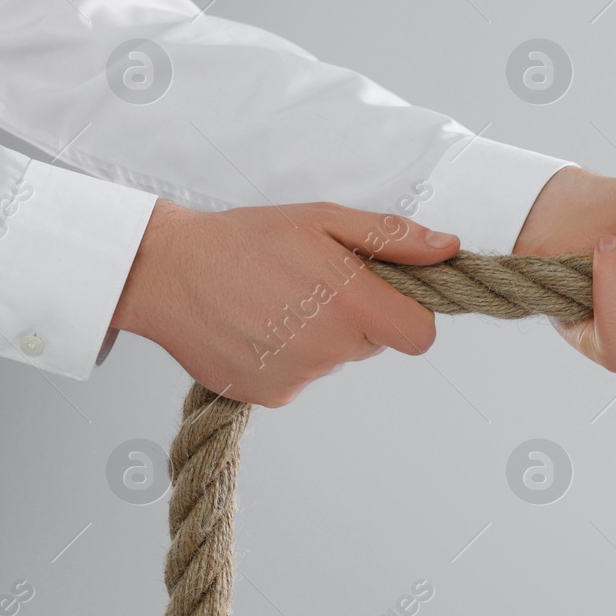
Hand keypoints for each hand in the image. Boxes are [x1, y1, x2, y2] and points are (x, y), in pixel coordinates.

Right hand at [111, 200, 459, 406]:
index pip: (420, 336)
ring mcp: (299, 377)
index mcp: (352, 304)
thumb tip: (449, 248)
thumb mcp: (325, 220)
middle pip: (375, 344)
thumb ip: (393, 237)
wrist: (166, 271)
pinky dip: (287, 357)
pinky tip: (257, 326)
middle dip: (358, 317)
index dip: (410, 315)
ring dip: (320, 335)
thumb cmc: (248, 238)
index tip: (385, 296)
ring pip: (336, 359)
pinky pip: (300, 378)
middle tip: (313, 285)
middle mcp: (330, 348)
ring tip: (276, 300)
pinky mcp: (270, 395)